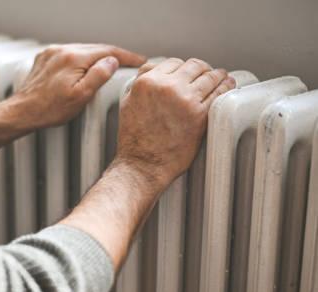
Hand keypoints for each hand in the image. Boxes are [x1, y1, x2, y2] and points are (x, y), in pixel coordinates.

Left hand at [5, 44, 145, 129]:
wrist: (21, 112)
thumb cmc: (49, 109)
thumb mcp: (80, 97)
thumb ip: (98, 76)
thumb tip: (112, 61)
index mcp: (74, 58)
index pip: (108, 51)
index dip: (127, 56)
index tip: (140, 60)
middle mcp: (62, 51)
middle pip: (95, 48)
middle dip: (113, 55)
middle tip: (130, 63)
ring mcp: (51, 54)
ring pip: (82, 50)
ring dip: (97, 57)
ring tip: (110, 66)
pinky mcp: (44, 59)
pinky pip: (69, 55)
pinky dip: (81, 59)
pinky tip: (85, 68)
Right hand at [116, 57, 235, 190]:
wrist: (142, 165)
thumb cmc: (134, 140)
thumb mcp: (128, 103)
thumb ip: (141, 83)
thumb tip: (153, 69)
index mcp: (147, 82)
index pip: (173, 63)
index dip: (183, 68)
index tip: (189, 74)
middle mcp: (166, 87)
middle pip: (194, 65)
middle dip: (202, 69)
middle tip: (207, 74)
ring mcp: (185, 100)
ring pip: (210, 76)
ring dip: (218, 75)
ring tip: (222, 77)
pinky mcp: (199, 114)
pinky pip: (219, 93)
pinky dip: (226, 87)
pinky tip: (228, 86)